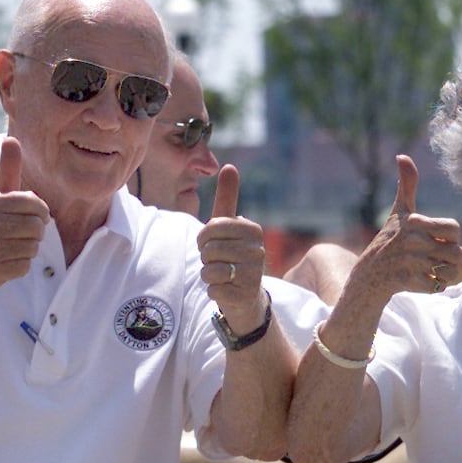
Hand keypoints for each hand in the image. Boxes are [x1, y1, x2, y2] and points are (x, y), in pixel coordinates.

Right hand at [0, 136, 48, 290]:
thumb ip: (7, 169)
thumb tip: (11, 138)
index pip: (34, 203)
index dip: (41, 212)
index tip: (33, 216)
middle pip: (36, 227)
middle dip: (35, 233)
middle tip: (21, 234)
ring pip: (32, 247)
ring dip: (27, 250)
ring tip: (11, 247)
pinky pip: (24, 267)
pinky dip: (19, 266)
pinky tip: (5, 261)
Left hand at [197, 165, 268, 332]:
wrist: (245, 296)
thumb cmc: (232, 256)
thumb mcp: (229, 227)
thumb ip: (228, 197)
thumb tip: (229, 166)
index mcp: (252, 229)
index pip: (211, 227)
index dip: (204, 238)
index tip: (212, 244)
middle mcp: (258, 250)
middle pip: (209, 249)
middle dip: (206, 257)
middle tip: (218, 262)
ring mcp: (254, 273)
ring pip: (210, 269)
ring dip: (208, 274)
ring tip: (222, 275)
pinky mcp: (246, 294)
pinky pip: (213, 288)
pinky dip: (213, 290)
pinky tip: (225, 290)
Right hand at [352, 155, 461, 299]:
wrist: (370, 273)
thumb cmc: (389, 239)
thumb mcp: (398, 212)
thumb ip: (406, 185)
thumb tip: (402, 156)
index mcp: (414, 223)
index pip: (454, 229)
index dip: (450, 236)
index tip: (437, 238)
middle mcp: (412, 241)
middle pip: (457, 252)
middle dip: (449, 256)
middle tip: (434, 256)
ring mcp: (410, 263)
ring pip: (450, 270)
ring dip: (445, 272)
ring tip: (432, 268)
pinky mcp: (408, 282)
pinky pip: (439, 286)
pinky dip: (435, 286)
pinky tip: (424, 279)